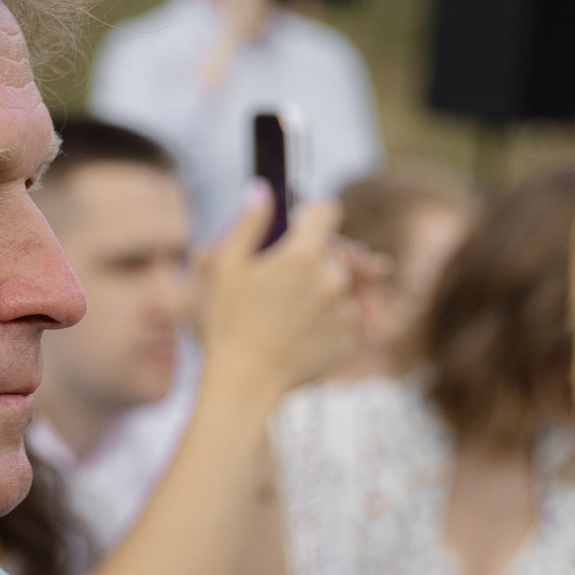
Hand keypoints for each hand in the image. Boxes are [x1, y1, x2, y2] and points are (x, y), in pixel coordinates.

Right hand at [188, 191, 357, 403]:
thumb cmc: (226, 324)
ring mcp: (345, 312)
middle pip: (333, 254)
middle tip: (278, 284)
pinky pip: (343, 321)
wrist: (244, 384)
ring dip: (321, 294)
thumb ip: (247, 223)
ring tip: (285, 316)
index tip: (297, 226)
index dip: (311, 214)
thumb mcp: (224, 267)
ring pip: (340, 288)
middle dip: (312, 260)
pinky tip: (297, 336)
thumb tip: (262, 190)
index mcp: (304, 255)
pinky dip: (326, 324)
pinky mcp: (350, 341)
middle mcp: (333, 280)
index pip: (327, 211)